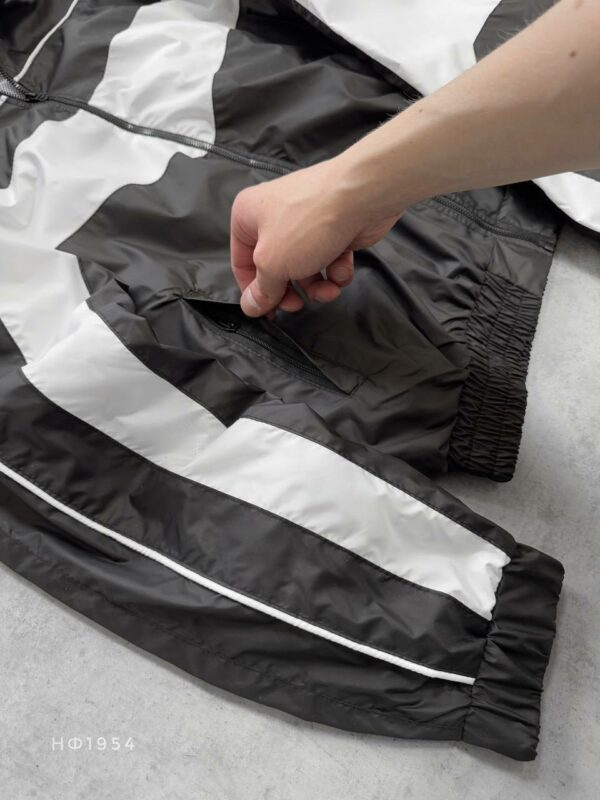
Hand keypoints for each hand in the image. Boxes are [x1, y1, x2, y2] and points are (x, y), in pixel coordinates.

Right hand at [230, 157, 399, 316]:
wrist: (361, 197)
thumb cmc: (309, 221)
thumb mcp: (273, 264)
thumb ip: (261, 290)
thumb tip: (250, 307)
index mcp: (247, 216)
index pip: (242, 263)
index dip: (254, 292)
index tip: (269, 311)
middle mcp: (274, 216)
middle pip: (274, 269)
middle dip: (290, 291)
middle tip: (297, 305)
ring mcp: (304, 221)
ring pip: (304, 268)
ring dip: (317, 286)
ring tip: (329, 291)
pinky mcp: (331, 228)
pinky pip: (327, 259)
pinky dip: (336, 270)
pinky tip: (343, 268)